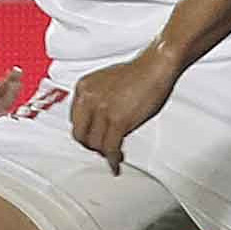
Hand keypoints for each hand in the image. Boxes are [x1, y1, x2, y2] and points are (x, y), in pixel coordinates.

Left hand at [68, 45, 181, 174]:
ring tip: (113, 155)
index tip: (91, 138)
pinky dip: (112, 159)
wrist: (156, 66)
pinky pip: (110, 148)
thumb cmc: (138, 73)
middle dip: (91, 145)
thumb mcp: (106, 82)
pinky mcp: (118, 120)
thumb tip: (97, 122)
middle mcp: (88, 98)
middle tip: (101, 149)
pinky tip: (116, 163)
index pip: (74, 119)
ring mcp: (102, 110)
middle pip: (80, 135)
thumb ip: (96, 100)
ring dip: (104, 153)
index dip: (85, 132)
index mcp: (83, 88)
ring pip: (95, 144)